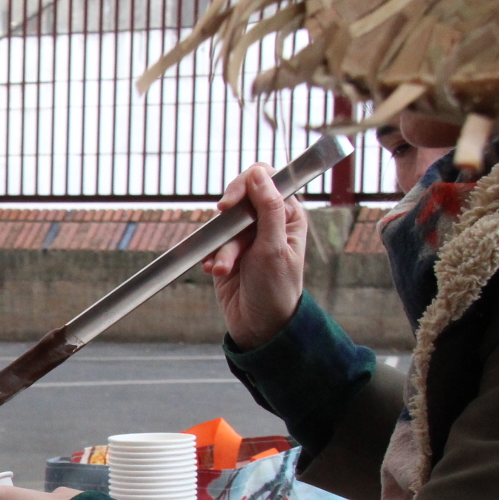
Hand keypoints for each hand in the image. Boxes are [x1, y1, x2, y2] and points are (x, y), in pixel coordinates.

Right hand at [203, 163, 308, 349]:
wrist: (259, 326)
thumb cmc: (275, 289)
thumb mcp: (273, 247)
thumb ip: (269, 208)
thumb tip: (259, 173)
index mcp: (288, 214)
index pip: (266, 180)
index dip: (246, 184)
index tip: (229, 204)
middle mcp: (268, 221)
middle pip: (240, 198)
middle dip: (229, 221)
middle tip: (220, 220)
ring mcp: (246, 236)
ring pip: (223, 224)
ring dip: (221, 247)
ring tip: (223, 269)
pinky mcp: (227, 251)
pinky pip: (211, 242)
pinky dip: (210, 255)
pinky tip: (216, 271)